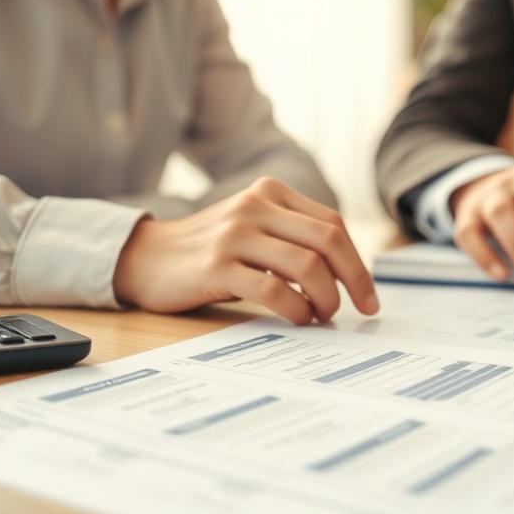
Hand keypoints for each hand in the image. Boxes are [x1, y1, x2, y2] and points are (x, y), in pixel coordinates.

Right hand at [113, 177, 378, 323]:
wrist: (146, 258)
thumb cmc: (210, 252)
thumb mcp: (253, 229)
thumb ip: (293, 238)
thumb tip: (348, 275)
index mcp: (271, 192)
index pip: (333, 224)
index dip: (358, 262)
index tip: (368, 296)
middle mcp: (256, 206)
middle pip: (328, 241)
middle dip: (355, 280)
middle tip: (363, 309)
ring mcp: (235, 234)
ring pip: (307, 266)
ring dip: (326, 299)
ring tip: (322, 316)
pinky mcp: (217, 266)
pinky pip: (275, 291)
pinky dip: (297, 310)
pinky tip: (298, 320)